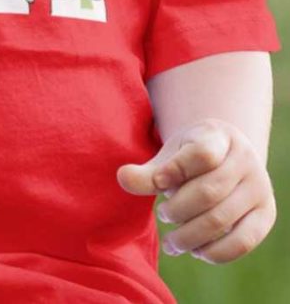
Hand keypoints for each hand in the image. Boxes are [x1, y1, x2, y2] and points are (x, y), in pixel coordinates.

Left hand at [116, 118, 276, 263]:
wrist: (227, 158)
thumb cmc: (190, 158)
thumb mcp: (169, 156)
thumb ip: (147, 172)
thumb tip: (122, 178)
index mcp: (219, 136)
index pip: (201, 154)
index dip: (174, 171)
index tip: (157, 183)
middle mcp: (245, 159)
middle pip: (209, 192)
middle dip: (178, 210)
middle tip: (162, 214)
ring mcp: (259, 187)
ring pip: (222, 219)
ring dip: (190, 236)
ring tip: (172, 241)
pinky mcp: (266, 214)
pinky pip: (242, 242)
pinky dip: (214, 252)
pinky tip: (195, 250)